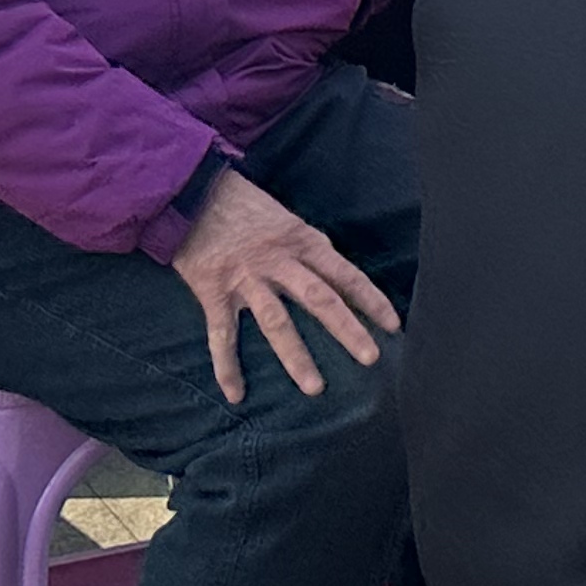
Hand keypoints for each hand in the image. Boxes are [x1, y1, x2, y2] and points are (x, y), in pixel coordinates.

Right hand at [168, 170, 401, 404]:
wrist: (192, 193)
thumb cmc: (242, 203)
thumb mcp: (285, 218)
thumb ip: (306, 247)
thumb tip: (332, 273)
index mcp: (301, 241)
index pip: (345, 273)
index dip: (370, 299)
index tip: (393, 325)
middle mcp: (278, 261)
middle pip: (319, 298)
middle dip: (347, 329)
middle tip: (370, 358)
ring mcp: (246, 279)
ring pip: (277, 322)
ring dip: (296, 356)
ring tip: (315, 387)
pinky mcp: (214, 292)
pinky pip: (222, 335)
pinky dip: (227, 367)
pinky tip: (235, 393)